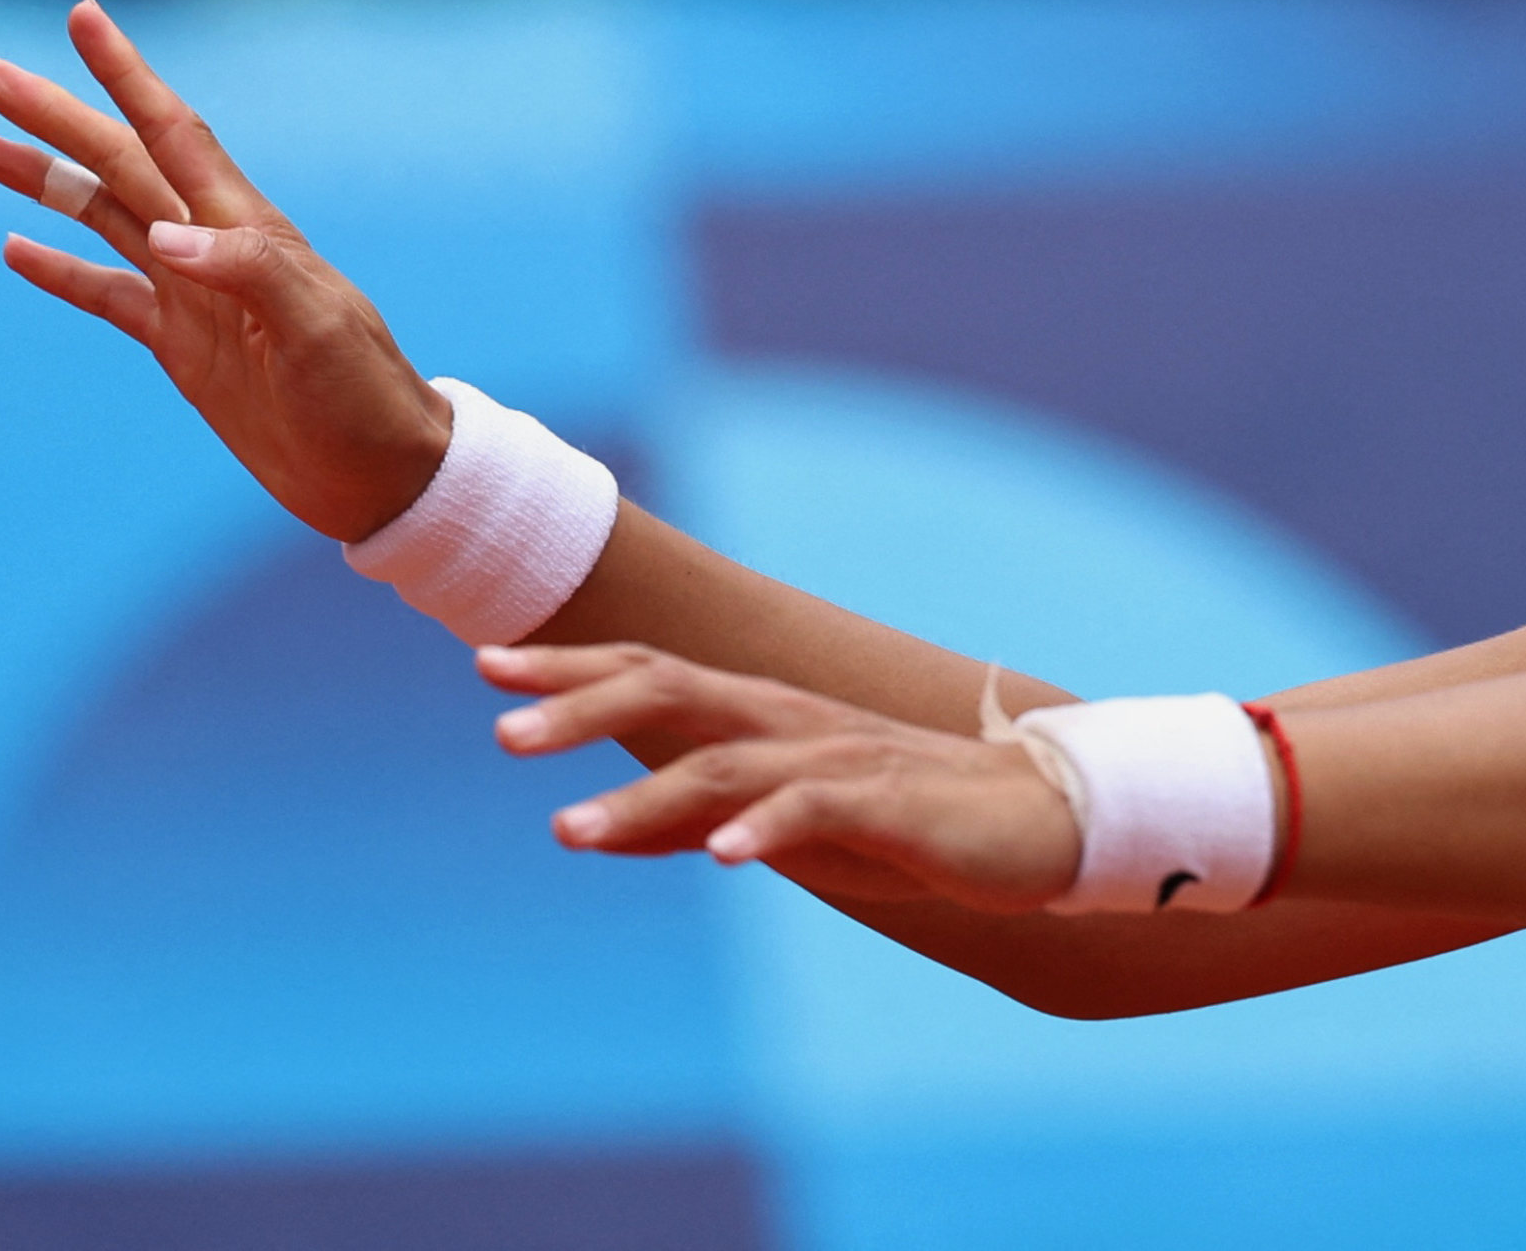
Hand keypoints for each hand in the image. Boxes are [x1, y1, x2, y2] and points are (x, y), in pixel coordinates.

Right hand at [0, 0, 453, 540]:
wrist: (381, 474)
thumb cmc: (363, 393)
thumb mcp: (317, 330)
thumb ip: (248, 272)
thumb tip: (164, 235)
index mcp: (244, 228)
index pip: (174, 133)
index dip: (128, 74)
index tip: (84, 17)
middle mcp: (211, 248)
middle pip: (118, 163)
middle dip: (56, 117)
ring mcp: (192, 295)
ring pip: (101, 216)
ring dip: (43, 180)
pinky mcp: (183, 346)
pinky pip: (106, 293)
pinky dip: (60, 269)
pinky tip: (14, 248)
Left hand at [484, 643, 1085, 911]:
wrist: (1039, 821)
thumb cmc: (902, 820)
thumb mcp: (774, 820)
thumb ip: (688, 820)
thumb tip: (595, 827)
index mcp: (761, 717)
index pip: (650, 673)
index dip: (571, 669)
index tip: (486, 666)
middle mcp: (789, 721)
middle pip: (671, 690)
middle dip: (582, 706)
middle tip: (499, 732)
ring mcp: (839, 757)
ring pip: (726, 762)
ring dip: (643, 794)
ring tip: (568, 828)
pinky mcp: (891, 804)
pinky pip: (818, 810)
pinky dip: (767, 829)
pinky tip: (724, 858)